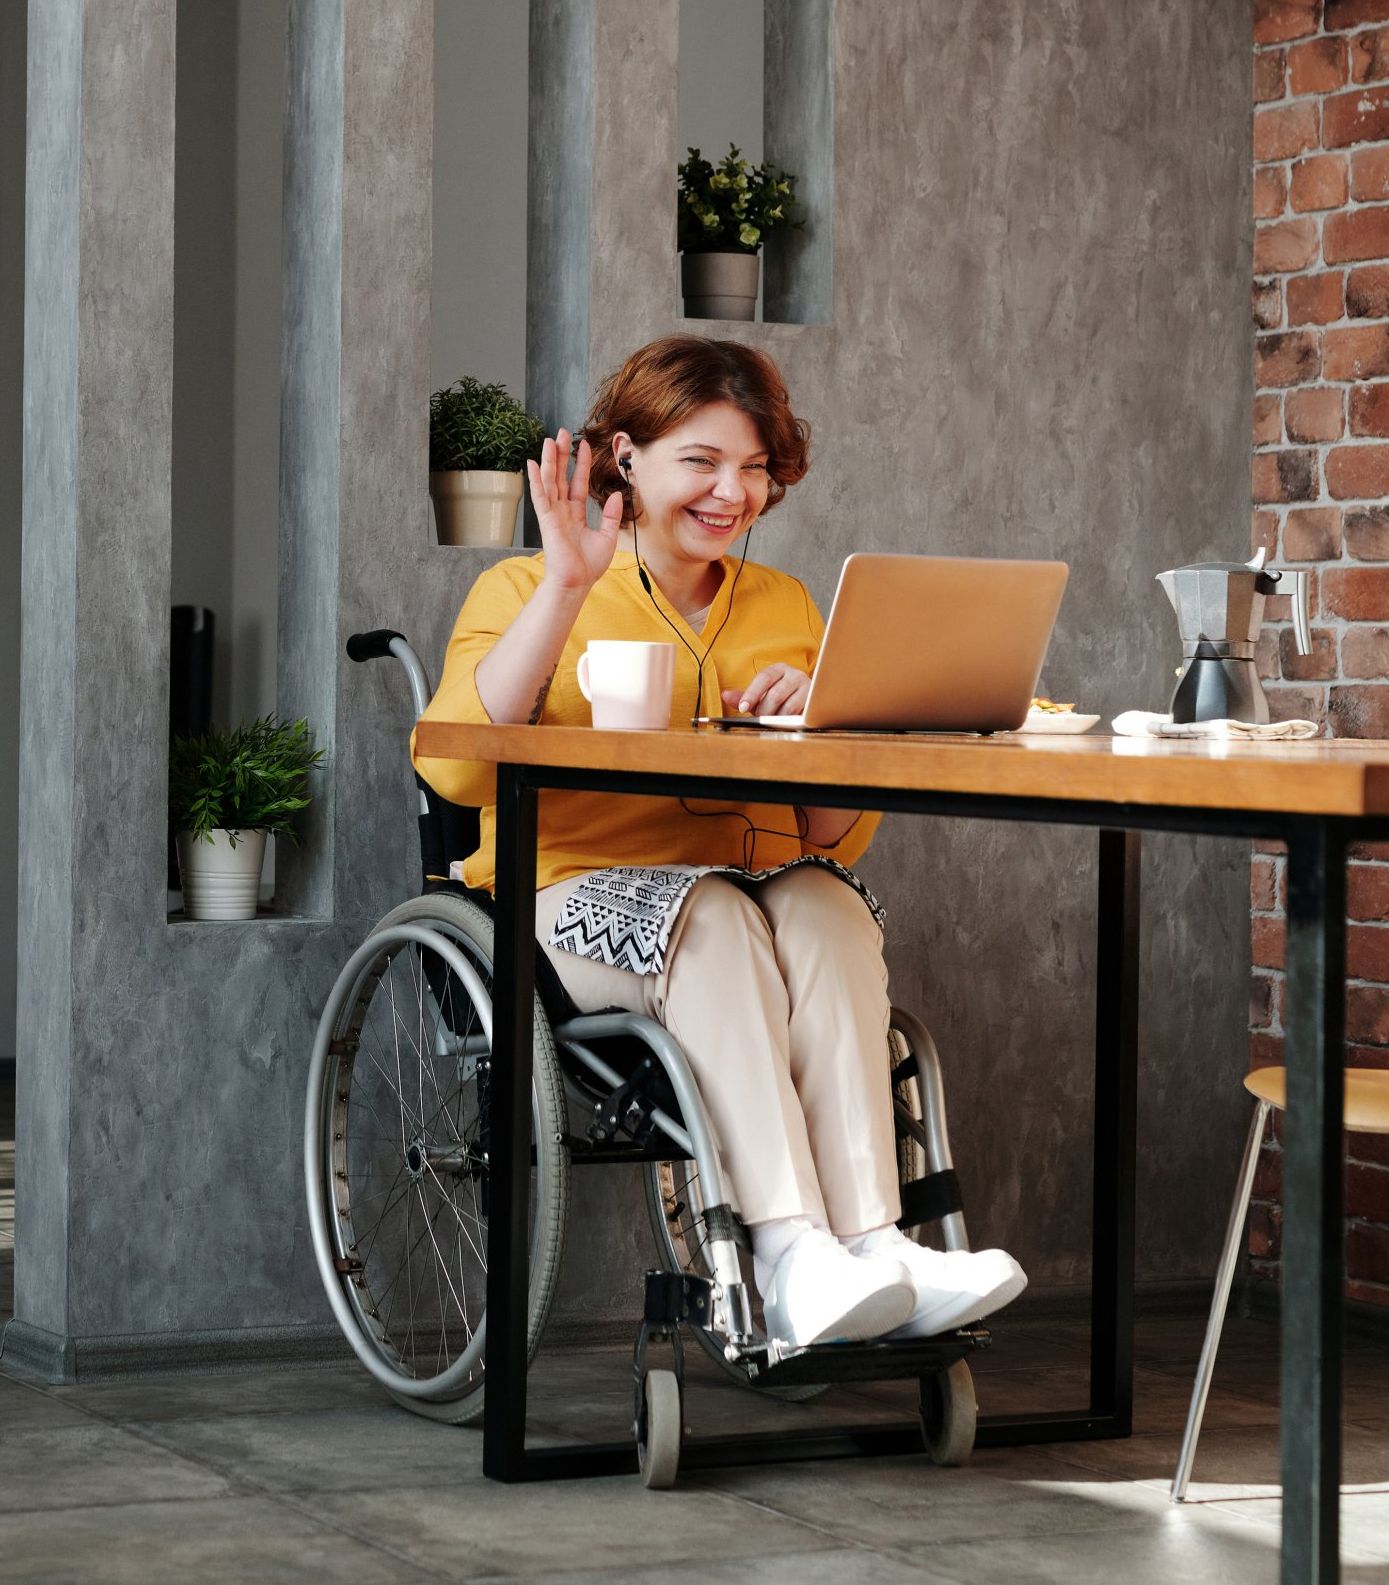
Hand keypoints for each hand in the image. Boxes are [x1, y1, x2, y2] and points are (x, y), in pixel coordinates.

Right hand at [527, 429, 623, 593]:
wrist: (576, 583)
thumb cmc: (588, 566)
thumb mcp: (606, 537)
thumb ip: (609, 515)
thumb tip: (615, 495)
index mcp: (575, 514)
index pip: (577, 483)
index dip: (580, 464)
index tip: (583, 445)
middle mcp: (562, 511)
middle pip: (561, 477)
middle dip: (562, 454)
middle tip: (562, 433)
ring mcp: (553, 514)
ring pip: (550, 481)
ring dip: (549, 460)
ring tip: (549, 440)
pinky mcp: (547, 520)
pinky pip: (540, 496)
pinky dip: (536, 480)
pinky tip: (533, 464)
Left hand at [722, 663, 811, 716]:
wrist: (807, 700)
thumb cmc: (780, 697)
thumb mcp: (760, 696)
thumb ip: (743, 696)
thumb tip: (725, 695)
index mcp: (779, 669)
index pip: (763, 678)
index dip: (752, 693)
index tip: (742, 708)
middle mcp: (795, 674)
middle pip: (775, 695)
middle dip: (764, 711)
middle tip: (761, 718)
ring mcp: (808, 687)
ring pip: (788, 707)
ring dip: (777, 719)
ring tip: (773, 721)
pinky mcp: (816, 702)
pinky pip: (800, 715)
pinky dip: (790, 722)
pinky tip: (785, 723)